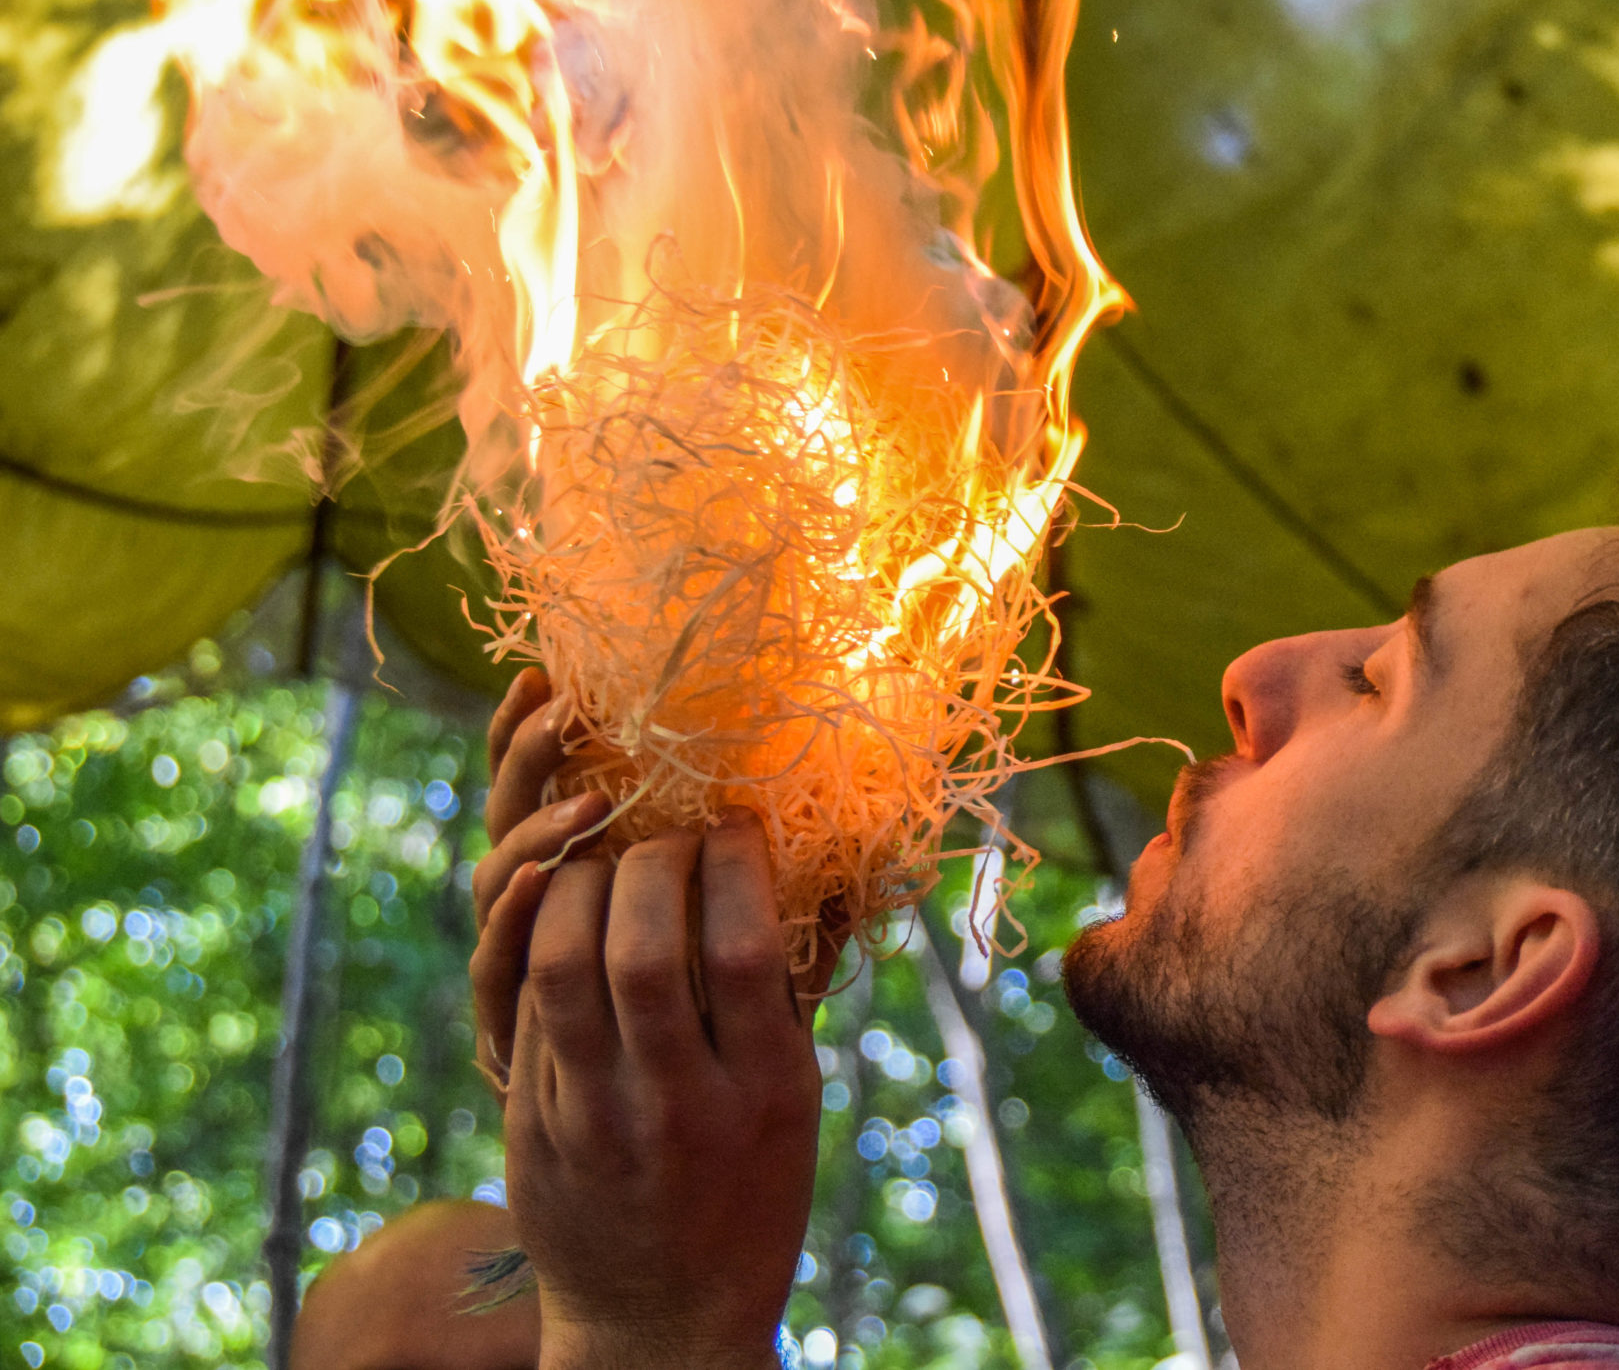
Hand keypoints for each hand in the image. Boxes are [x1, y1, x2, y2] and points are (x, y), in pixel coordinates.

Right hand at [473, 670, 852, 1083]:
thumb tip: (865, 872)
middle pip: (515, 810)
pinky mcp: (507, 1033)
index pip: (554, 781)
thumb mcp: (753, 986)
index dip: (542, 729)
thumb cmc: (707, 1067)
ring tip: (590, 796)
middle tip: (563, 702)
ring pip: (501, 875)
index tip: (552, 671)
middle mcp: (547, 911)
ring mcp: (522, 969)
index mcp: (597, 877)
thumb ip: (787, 927)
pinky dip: (513, 918)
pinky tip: (540, 877)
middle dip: (529, 752)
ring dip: (537, 823)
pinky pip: (495, 965)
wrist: (638, 1204)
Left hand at [485, 814, 821, 1369]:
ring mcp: (595, 1118)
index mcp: (763, 1093)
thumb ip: (796, 994)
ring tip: (604, 863)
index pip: (746, 949)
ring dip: (577, 887)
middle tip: (665, 835)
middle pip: (646, 947)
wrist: (661, 1322)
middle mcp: (677, 1104)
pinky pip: (526, 1009)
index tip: (736, 823)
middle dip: (653, 861)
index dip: (735, 864)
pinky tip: (565, 918)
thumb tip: (831, 874)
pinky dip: (541, 943)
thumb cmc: (751, 1194)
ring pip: (563, 966)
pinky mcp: (535, 1128)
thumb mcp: (797, 1102)